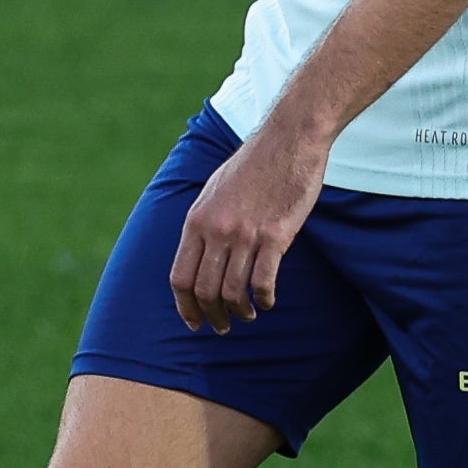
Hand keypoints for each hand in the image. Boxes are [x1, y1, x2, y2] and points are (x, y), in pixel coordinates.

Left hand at [170, 124, 327, 333]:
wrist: (287, 140)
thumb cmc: (252, 165)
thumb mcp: (213, 191)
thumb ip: (203, 223)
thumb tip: (197, 253)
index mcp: (196, 221)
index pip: (180, 278)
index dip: (184, 306)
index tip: (193, 322)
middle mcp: (216, 231)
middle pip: (205, 291)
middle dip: (212, 317)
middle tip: (222, 327)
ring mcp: (245, 235)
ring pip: (233, 292)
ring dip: (239, 312)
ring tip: (247, 315)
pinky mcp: (276, 236)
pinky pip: (263, 282)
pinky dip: (263, 299)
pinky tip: (267, 301)